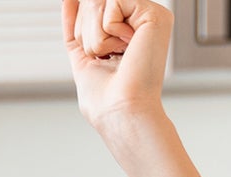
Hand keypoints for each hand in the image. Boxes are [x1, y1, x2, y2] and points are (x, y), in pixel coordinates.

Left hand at [61, 0, 171, 130]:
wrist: (121, 112)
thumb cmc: (105, 100)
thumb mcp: (83, 57)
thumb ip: (77, 27)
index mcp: (126, 30)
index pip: (90, 10)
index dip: (82, 31)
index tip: (97, 56)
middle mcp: (140, 20)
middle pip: (92, 3)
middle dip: (87, 35)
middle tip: (108, 59)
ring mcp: (149, 16)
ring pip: (99, 1)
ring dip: (97, 36)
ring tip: (118, 56)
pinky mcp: (154, 15)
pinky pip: (113, 1)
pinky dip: (110, 29)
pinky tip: (127, 47)